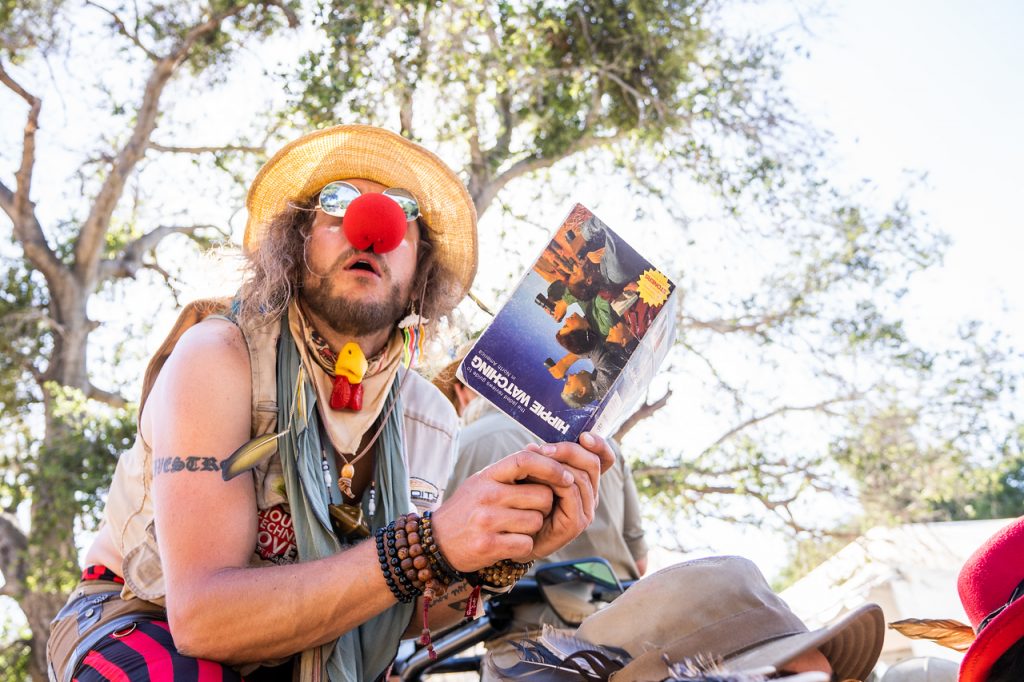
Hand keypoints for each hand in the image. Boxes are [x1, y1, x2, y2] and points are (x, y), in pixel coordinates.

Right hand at [430, 450, 574, 571]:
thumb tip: (539, 449)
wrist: (436, 542)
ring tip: (514, 528)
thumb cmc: (466, 510)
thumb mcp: (482, 482)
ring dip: (533, 528)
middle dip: (545, 506)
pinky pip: (525, 544)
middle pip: (542, 495)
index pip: (525, 460)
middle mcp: (487, 495)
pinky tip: (509, 543)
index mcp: (488, 476)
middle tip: (530, 512)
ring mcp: (487, 520)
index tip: (565, 476)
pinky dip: (523, 546)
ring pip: (536, 521)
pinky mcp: (487, 545)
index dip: (551, 466)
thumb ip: (509, 470)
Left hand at [521, 432, 613, 560]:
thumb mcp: (533, 474)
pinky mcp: (577, 523)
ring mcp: (586, 510)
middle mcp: (590, 495)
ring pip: (581, 476)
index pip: (604, 459)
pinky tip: (539, 478)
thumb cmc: (523, 502)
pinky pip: (571, 492)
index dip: (599, 444)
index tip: (584, 435)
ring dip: (557, 463)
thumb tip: (533, 444)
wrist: (513, 536)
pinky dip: (556, 480)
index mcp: (585, 481)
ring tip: (535, 459)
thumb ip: (542, 461)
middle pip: (592, 463)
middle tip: (543, 448)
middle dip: (568, 450)